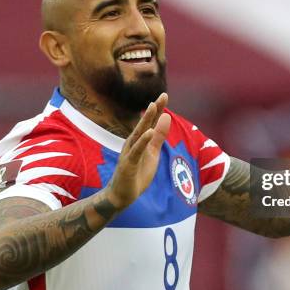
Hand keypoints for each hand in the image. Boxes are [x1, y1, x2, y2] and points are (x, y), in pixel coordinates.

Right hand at [107, 93, 170, 207]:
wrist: (122, 194)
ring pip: (138, 133)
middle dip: (154, 110)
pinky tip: (148, 132)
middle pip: (145, 123)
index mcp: (140, 140)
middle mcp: (133, 142)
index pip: (151, 122)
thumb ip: (159, 136)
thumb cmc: (137, 173)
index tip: (165, 95)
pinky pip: (136, 151)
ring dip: (145, 120)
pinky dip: (142, 141)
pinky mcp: (127, 163)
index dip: (158, 109)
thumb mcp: (153, 152)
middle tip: (162, 95)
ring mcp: (129, 152)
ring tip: (153, 106)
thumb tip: (167, 117)